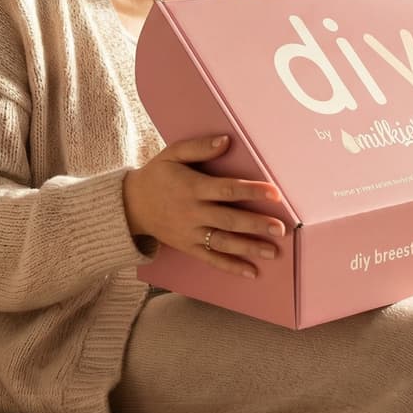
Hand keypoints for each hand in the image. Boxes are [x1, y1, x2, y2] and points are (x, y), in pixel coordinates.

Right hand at [123, 134, 285, 279]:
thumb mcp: (172, 154)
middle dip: (256, 225)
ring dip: (249, 248)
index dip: (252, 191)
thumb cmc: (157, 175)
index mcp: (192, 187)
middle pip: (229, 220)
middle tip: (281, 228)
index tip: (275, 193)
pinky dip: (231, 266)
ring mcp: (190, 233)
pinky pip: (211, 259)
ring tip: (273, 251)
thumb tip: (226, 141)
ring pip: (223, 242)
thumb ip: (198, 147)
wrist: (131, 204)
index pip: (227, 190)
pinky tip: (252, 272)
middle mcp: (193, 212)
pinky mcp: (187, 247)